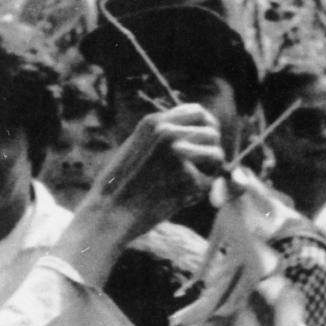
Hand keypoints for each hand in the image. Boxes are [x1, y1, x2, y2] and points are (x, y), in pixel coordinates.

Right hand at [55, 104, 223, 285]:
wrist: (109, 213)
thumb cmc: (116, 186)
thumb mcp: (133, 147)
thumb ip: (160, 137)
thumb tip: (192, 133)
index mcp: (154, 122)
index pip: (197, 112)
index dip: (206, 126)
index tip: (205, 140)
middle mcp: (169, 133)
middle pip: (211, 132)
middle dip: (211, 148)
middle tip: (205, 166)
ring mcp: (180, 155)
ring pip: (216, 155)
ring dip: (209, 170)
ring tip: (191, 183)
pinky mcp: (189, 179)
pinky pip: (208, 184)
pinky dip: (197, 193)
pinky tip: (178, 200)